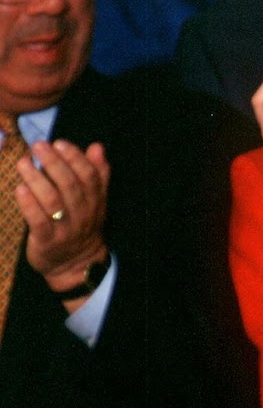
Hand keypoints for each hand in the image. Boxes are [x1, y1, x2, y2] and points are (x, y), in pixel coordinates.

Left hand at [16, 138, 109, 291]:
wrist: (75, 264)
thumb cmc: (81, 225)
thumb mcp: (95, 201)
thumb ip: (98, 174)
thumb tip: (96, 147)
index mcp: (95, 201)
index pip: (89, 176)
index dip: (75, 158)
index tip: (60, 143)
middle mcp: (82, 214)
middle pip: (70, 185)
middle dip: (54, 163)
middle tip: (39, 145)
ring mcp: (65, 228)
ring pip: (53, 201)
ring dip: (37, 179)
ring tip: (24, 162)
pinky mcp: (47, 241)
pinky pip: (39, 221)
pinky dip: (29, 205)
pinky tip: (20, 189)